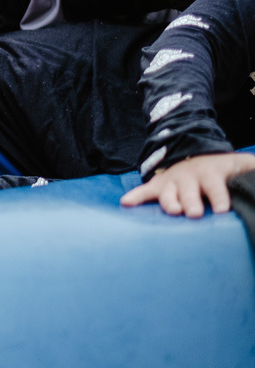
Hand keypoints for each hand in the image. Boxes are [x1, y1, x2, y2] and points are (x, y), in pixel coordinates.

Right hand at [120, 152, 254, 216]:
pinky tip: (126, 203)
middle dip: (190, 202)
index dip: (219, 196)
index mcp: (211, 174)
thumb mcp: (242, 165)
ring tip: (172, 210)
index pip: (216, 186)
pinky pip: (144, 191)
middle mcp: (189, 178)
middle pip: (189, 192)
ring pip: (167, 193)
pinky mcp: (158, 185)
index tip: (223, 209)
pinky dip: (135, 197)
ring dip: (168, 201)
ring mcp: (171, 181)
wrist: (196, 154)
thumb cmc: (224, 167)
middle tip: (194, 213)